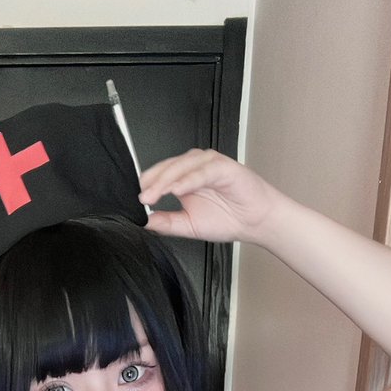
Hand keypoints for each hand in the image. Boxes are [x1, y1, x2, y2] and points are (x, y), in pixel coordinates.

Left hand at [139, 149, 282, 244]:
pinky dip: (189, 180)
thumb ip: (167, 222)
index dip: (146, 187)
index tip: (135, 202)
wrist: (255, 222)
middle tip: (142, 199)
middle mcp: (193, 167)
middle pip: (167, 169)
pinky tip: (177, 190)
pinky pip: (202, 171)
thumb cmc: (227, 219)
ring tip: (154, 195)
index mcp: (183, 178)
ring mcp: (208, 164)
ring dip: (166, 180)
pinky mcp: (223, 167)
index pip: (159, 176)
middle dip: (152, 184)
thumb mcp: (188, 225)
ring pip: (182, 167)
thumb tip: (144, 222)